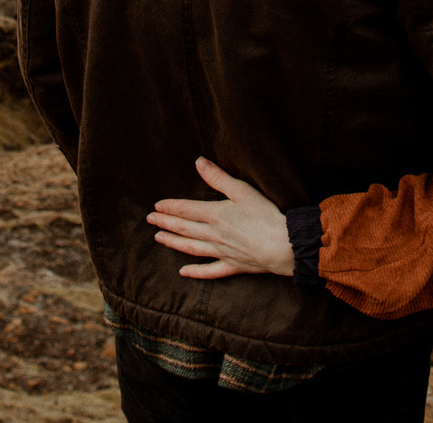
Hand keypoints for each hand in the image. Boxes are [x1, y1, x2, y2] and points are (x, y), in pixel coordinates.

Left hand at [148, 157, 295, 279]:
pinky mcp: (232, 266)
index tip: (156, 206)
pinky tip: (183, 272)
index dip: (170, 207)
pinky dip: (195, 272)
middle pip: (185, 228)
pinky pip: (209, 271)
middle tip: (150, 220)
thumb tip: (199, 162)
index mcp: (216, 214)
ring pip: (191, 248)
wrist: (282, 245)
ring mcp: (221, 252)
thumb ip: (218, 177)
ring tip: (159, 238)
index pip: (186, 210)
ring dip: (174, 243)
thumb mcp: (242, 190)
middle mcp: (214, 234)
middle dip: (166, 223)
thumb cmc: (265, 215)